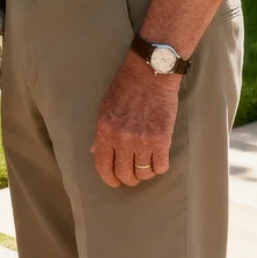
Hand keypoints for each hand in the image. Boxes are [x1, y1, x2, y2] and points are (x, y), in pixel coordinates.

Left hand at [91, 54, 179, 187]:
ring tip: (146, 164)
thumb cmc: (125, 89)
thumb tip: (94, 152)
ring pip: (144, 174)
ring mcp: (142, 141)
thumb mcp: (105, 108)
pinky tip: (158, 159)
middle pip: (124, 174)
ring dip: (145, 173)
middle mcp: (122, 139)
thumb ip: (100, 133)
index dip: (109, 179)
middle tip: (132, 175)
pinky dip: (159, 167)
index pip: (103, 166)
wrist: (149, 75)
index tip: (114, 182)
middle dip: (128, 179)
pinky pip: (161, 167)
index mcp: (105, 131)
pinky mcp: (162, 140)